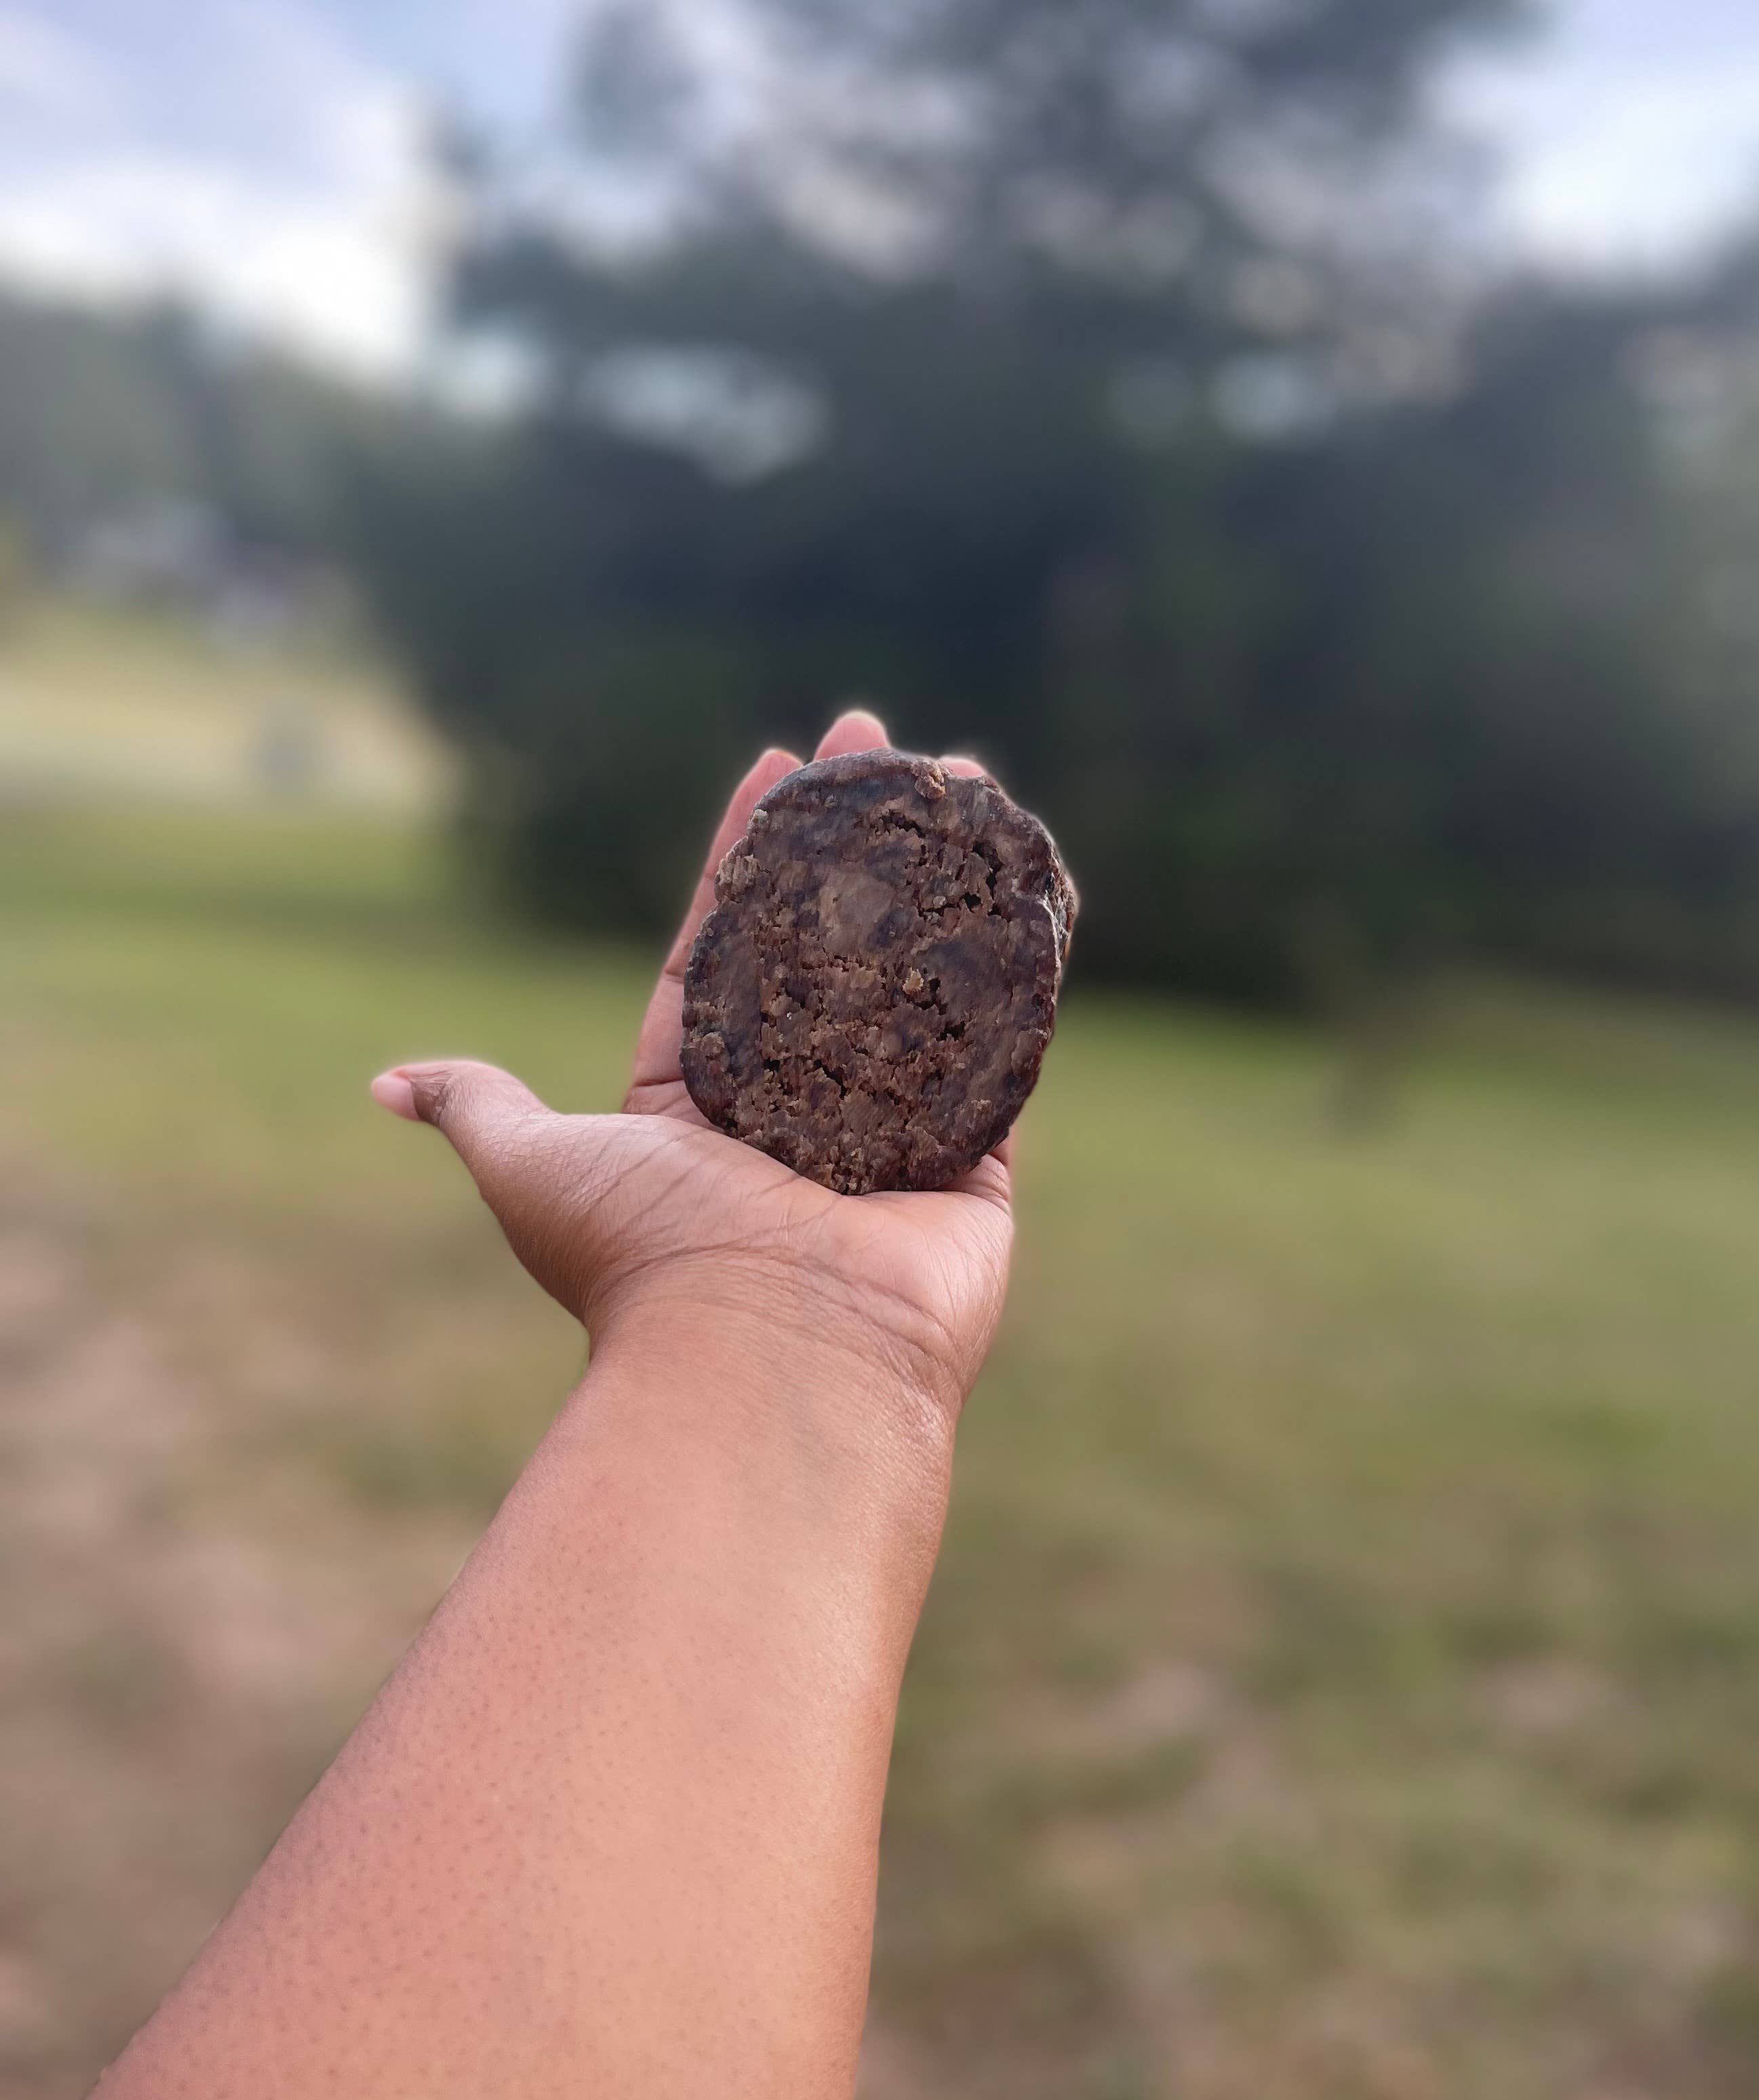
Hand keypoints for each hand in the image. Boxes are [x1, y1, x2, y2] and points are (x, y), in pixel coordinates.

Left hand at [370, 711, 1015, 1412]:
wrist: (770, 1355)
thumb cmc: (647, 1256)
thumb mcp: (534, 1164)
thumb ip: (478, 1109)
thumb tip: (388, 1085)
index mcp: (700, 1103)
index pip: (727, 943)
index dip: (747, 852)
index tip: (778, 761)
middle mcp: (800, 1117)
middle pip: (836, 944)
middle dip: (858, 839)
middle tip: (883, 744)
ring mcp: (893, 1139)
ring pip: (926, 980)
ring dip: (949, 882)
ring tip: (971, 785)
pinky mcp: (974, 1168)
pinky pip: (1002, 1052)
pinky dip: (1018, 973)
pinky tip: (1029, 886)